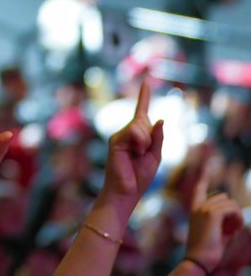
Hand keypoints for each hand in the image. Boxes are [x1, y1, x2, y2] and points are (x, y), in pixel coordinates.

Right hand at [100, 80, 163, 212]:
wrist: (125, 192)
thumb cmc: (139, 178)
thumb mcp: (156, 156)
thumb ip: (158, 138)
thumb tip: (160, 119)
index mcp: (137, 136)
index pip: (141, 113)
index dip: (144, 97)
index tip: (145, 83)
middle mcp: (126, 132)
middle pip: (145, 120)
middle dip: (151, 137)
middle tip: (143, 155)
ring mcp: (119, 135)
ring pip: (140, 126)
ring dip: (146, 142)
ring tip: (138, 156)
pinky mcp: (115, 140)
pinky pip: (134, 131)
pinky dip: (141, 142)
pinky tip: (135, 153)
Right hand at [184, 169, 244, 272]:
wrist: (199, 261)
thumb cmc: (209, 250)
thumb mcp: (218, 232)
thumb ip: (225, 220)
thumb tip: (238, 213)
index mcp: (196, 209)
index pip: (200, 188)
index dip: (203, 175)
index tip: (207, 163)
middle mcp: (198, 206)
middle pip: (224, 198)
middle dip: (231, 212)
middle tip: (229, 230)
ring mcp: (204, 208)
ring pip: (230, 204)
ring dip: (236, 218)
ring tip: (230, 232)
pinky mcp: (211, 214)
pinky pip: (232, 209)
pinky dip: (237, 220)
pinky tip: (232, 230)